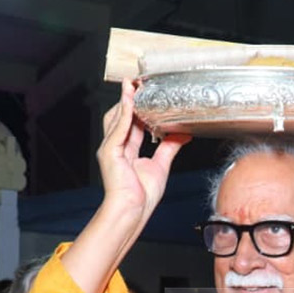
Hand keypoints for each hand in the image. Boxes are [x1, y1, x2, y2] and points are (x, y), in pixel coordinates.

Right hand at [96, 78, 189, 223]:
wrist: (132, 210)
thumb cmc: (142, 196)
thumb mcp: (161, 165)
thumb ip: (170, 147)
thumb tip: (184, 135)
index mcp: (126, 150)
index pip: (132, 122)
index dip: (138, 107)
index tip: (146, 93)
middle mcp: (116, 146)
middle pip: (122, 116)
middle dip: (129, 98)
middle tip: (139, 82)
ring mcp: (110, 148)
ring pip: (117, 117)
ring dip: (125, 100)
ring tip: (133, 84)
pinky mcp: (110, 151)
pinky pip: (118, 127)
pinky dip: (125, 113)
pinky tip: (131, 100)